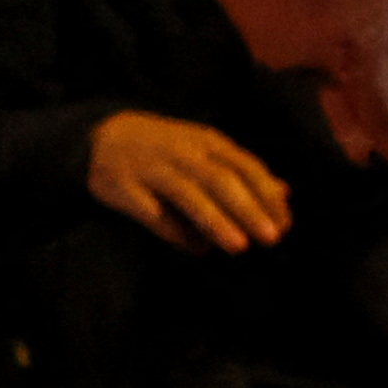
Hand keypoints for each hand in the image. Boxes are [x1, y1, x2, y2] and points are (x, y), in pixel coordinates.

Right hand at [86, 110, 293, 252]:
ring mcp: (151, 168)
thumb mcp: (206, 150)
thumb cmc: (167, 150)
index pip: (246, 167)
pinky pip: (153, 213)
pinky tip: (197, 250)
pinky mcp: (123, 188)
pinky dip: (176, 232)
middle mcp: (182, 152)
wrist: (102, 137)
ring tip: (239, 246)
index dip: (267, 196)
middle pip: (221, 180)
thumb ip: (243, 172)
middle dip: (248, 209)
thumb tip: (284, 193)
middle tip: (271, 238)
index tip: (285, 224)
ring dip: (216, 220)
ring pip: (188, 195)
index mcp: (207, 142)